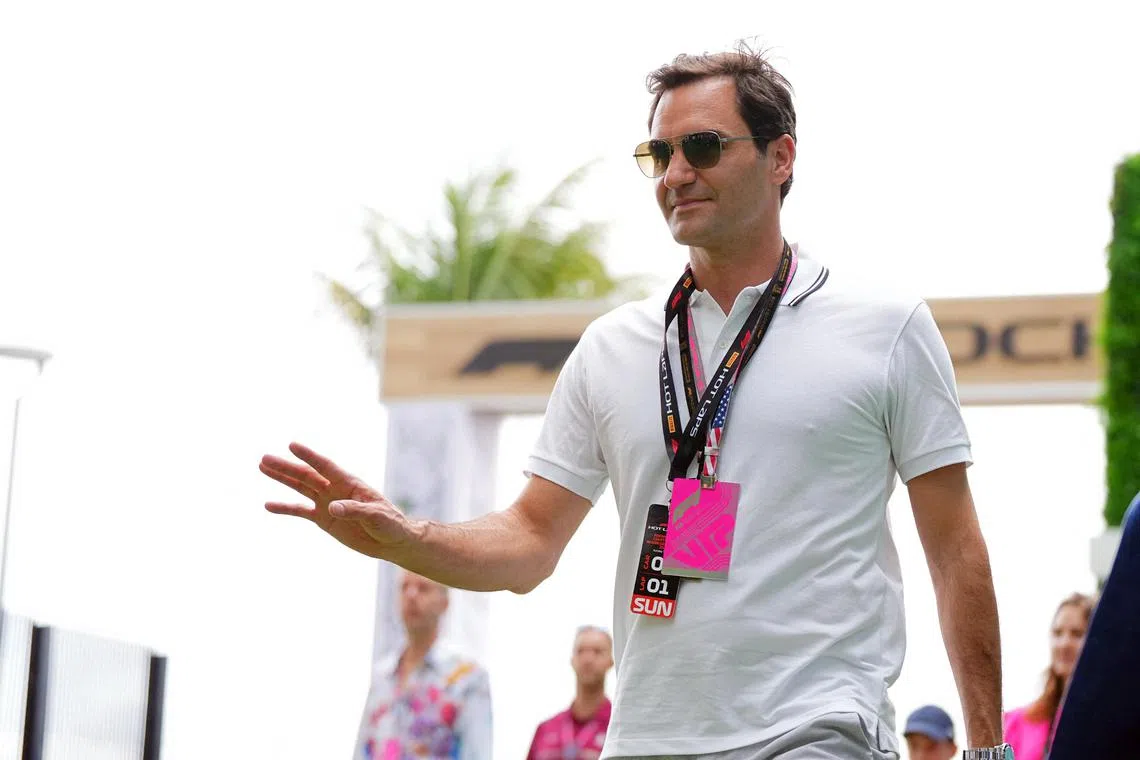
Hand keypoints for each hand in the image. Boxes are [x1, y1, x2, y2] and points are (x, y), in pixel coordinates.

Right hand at [260, 442, 413, 558]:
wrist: (392, 541)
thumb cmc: (390, 524)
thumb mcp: (376, 516)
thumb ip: (355, 510)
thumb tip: (332, 506)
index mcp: (350, 483)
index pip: (325, 466)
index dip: (309, 456)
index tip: (292, 445)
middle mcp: (335, 489)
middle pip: (307, 475)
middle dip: (286, 467)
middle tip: (264, 458)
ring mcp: (328, 503)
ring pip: (300, 487)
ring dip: (282, 478)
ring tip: (262, 467)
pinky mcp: (324, 519)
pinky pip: (300, 511)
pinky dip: (285, 508)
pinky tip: (268, 505)